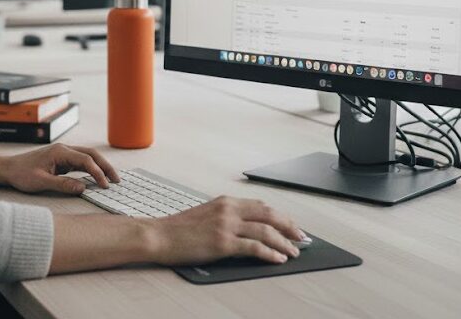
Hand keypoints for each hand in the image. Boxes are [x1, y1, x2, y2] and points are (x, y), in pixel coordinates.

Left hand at [1, 143, 120, 194]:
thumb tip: (83, 187)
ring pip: (87, 157)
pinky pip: (80, 162)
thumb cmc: (21, 174)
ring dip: (100, 167)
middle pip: (91, 154)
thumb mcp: (41, 182)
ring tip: (111, 180)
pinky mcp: (61, 160)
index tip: (105, 186)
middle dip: (105, 166)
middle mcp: (64, 150)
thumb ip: (62, 185)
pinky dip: (91, 169)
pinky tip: (96, 178)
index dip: (98, 173)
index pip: (86, 160)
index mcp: (60, 152)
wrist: (8, 168)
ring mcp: (63, 154)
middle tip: (117, 180)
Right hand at [149, 197, 306, 264]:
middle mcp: (228, 210)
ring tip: (293, 251)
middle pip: (268, 214)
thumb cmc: (178, 229)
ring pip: (266, 231)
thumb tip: (247, 228)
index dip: (280, 216)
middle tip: (301, 237)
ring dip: (284, 242)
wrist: (159, 235)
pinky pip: (254, 247)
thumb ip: (226, 217)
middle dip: (289, 226)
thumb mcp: (205, 215)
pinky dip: (270, 253)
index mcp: (225, 202)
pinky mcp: (222, 243)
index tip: (291, 225)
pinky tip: (278, 258)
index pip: (260, 206)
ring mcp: (226, 226)